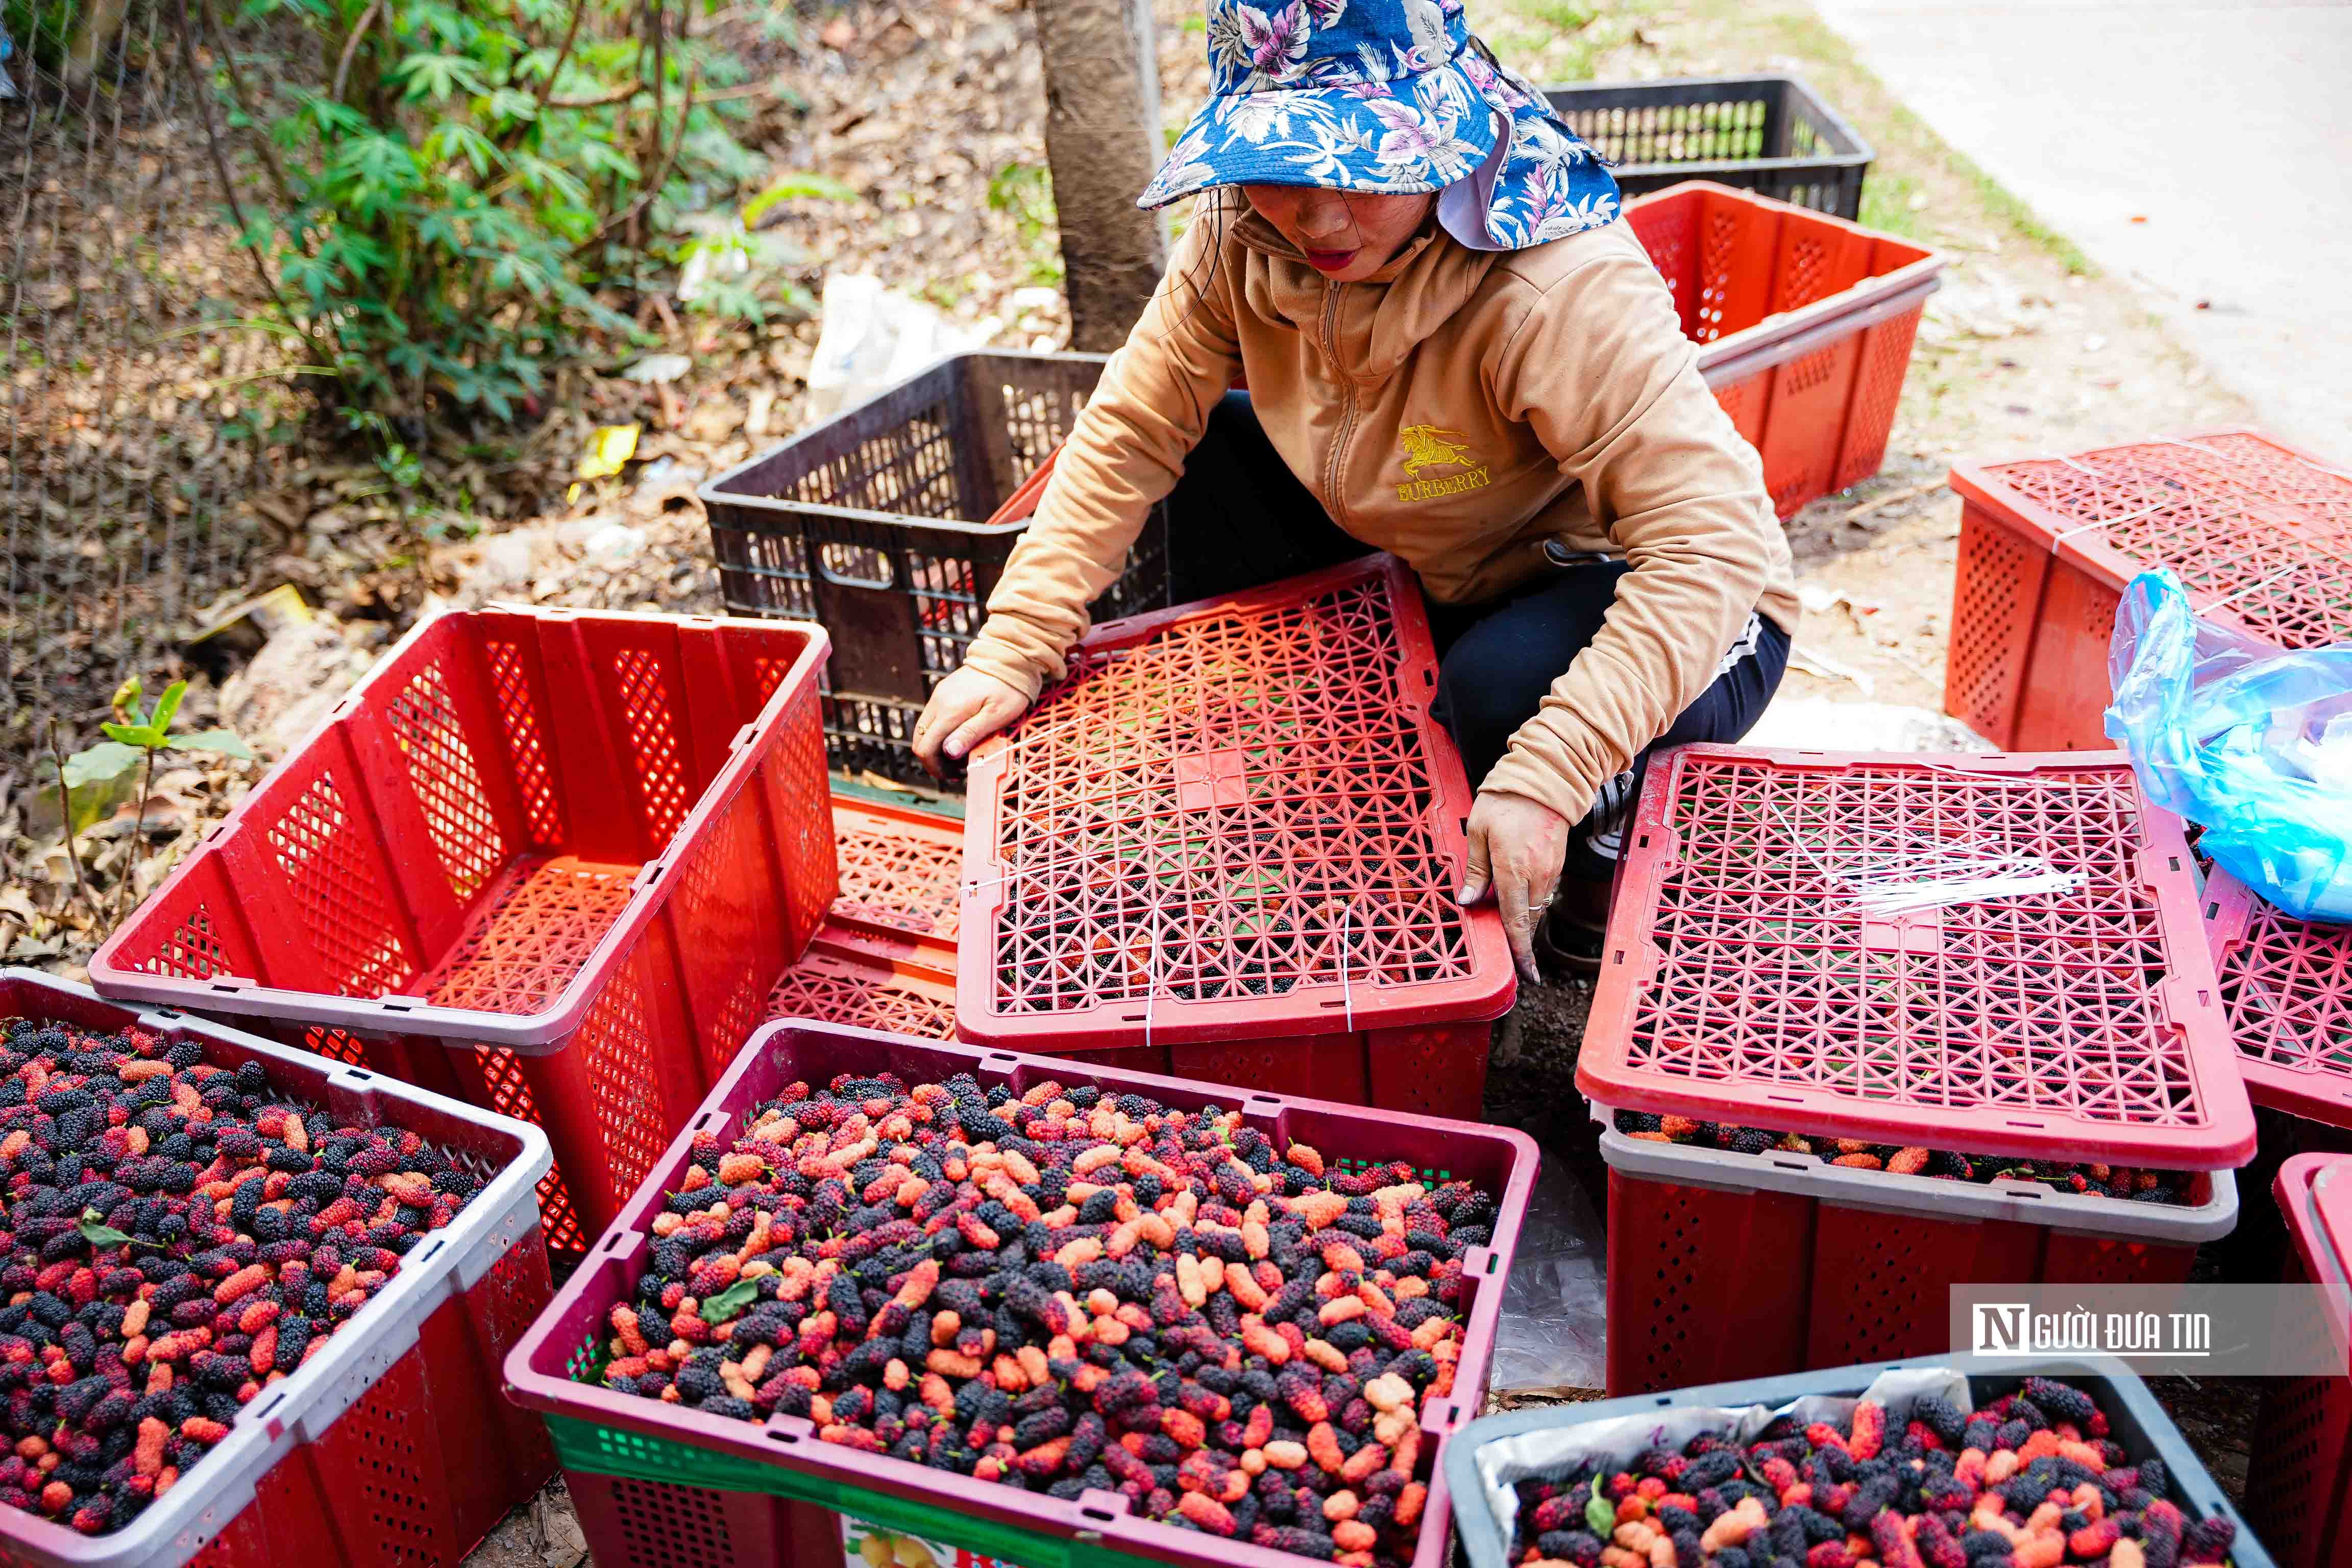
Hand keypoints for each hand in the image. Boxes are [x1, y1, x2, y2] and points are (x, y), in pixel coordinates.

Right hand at [911, 666, 1029, 776]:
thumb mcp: (996, 716)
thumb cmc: (1009, 688)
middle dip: (934, 760)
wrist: (1010, 657)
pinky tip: (959, 736)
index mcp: (950, 710)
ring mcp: (939, 695)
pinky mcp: (944, 691)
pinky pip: (933, 718)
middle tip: (958, 769)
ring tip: (961, 754)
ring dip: (937, 747)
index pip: (925, 748)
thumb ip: (970, 733)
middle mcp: (938, 701)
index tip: (954, 775)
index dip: (935, 768)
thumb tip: (948, 752)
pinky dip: (940, 733)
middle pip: (919, 740)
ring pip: (924, 729)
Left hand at [1457, 790, 1571, 984]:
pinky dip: (1530, 903)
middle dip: (1520, 942)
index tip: (1525, 974)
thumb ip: (1474, 870)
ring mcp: (1550, 871)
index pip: (1515, 921)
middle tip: (1515, 962)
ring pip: (1536, 908)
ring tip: (1511, 932)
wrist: (1545, 779)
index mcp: (1513, 870)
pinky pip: (1542, 893)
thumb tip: (1467, 901)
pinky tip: (1518, 902)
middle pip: (1527, 920)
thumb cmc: (1506, 802)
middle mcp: (1536, 876)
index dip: (1519, 951)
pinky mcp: (1556, 864)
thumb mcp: (1478, 832)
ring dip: (1524, 922)